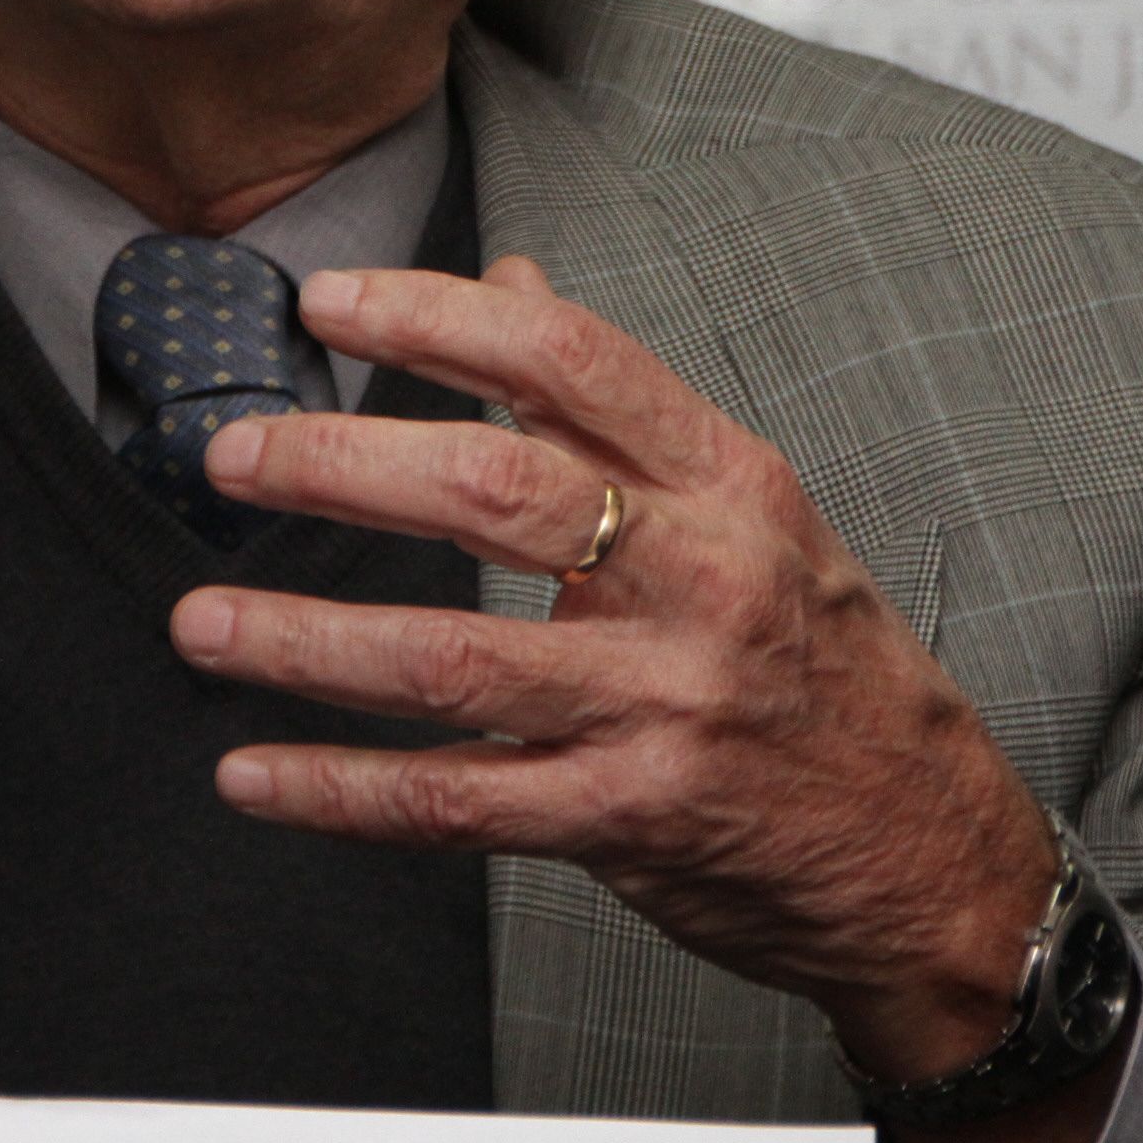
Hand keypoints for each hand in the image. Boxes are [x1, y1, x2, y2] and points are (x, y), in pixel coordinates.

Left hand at [169, 256, 1101, 1142]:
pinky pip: (457, 802)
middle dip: (340, 466)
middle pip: (494, 492)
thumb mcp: (752, 511)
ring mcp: (665, 706)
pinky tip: (253, 774)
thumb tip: (512, 281)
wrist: (942, 862)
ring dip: (305, 641)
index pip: (567, 359)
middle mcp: (701, 582)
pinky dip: (341, 792)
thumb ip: (617, 406)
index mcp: (728, 483)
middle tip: (233, 457)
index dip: (434, 317)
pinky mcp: (632, 823)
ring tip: (199, 624)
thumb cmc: (827, 668)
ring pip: (453, 658)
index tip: (323, 299)